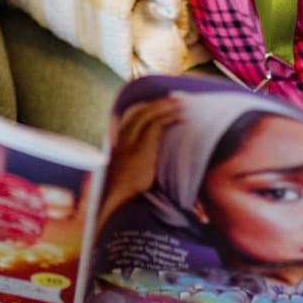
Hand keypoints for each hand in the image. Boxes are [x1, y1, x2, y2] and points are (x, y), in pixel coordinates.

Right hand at [96, 95, 185, 231]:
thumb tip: (158, 162)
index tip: (162, 104)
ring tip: (182, 102)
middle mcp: (123, 139)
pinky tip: (181, 117)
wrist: (120, 204)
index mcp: (120, 144)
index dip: (147, 109)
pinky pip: (155, 124)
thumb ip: (143, 164)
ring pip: (148, 114)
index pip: (133, 118)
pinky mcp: (140, 146)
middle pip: (140, 111)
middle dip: (159, 103)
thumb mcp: (134, 176)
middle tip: (175, 98)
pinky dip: (169, 117)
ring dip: (166, 106)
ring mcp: (130, 141)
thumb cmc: (128, 195)